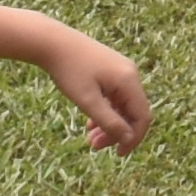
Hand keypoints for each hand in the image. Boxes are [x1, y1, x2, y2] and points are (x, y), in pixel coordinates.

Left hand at [42, 32, 151, 151]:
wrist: (52, 42)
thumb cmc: (69, 71)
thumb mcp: (88, 101)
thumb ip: (109, 121)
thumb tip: (128, 138)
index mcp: (128, 81)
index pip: (142, 117)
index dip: (133, 138)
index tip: (118, 154)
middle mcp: (130, 74)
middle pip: (133, 112)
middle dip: (117, 132)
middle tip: (94, 146)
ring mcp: (121, 70)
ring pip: (123, 106)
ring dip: (109, 124)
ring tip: (90, 138)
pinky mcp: (111, 69)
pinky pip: (115, 97)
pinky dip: (105, 112)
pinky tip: (90, 122)